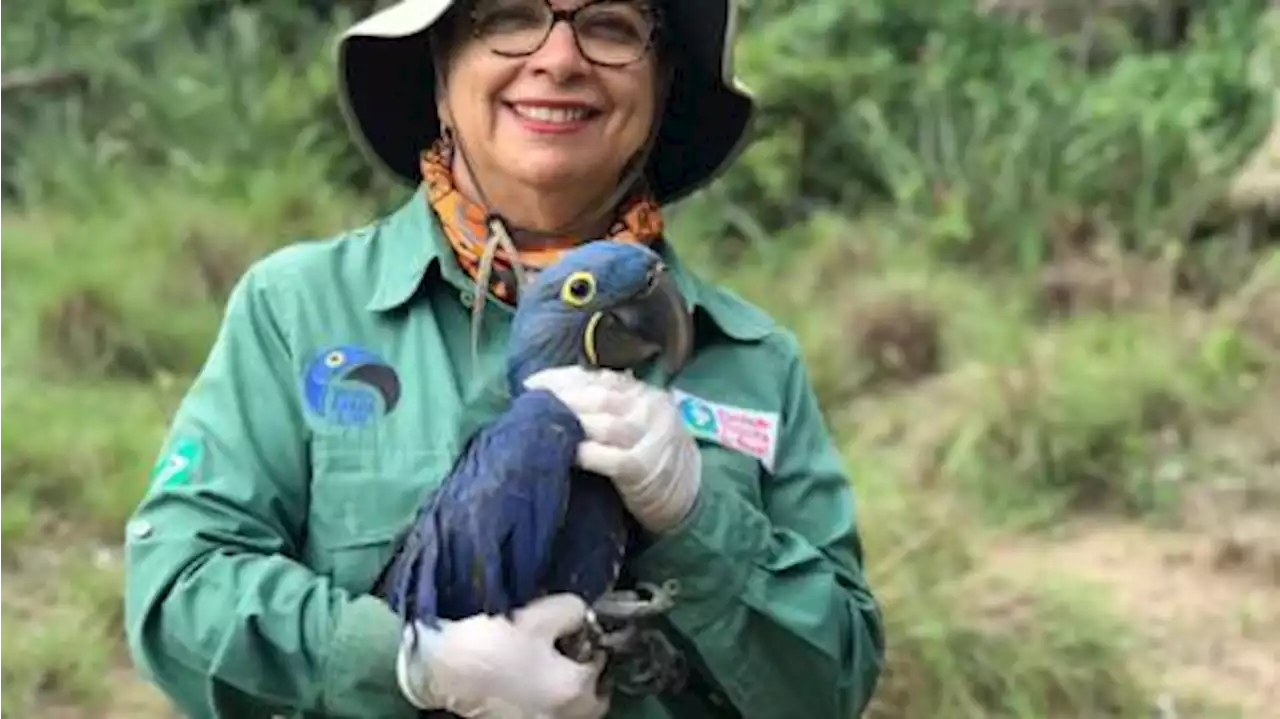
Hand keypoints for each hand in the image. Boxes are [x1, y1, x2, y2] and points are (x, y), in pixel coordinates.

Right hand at [396, 593, 609, 718]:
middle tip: (569, 648)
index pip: (602, 663)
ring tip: (543, 662)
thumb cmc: (491, 644)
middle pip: (590, 695)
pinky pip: (540, 712)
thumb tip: (581, 614)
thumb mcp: (538, 615)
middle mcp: (562, 717)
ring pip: (566, 708)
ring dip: (562, 687)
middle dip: (583, 672)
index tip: (581, 628)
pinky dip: (539, 697)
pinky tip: (523, 677)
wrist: (439, 670)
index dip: (593, 640)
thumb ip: (573, 611)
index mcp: (575, 690)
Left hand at [524, 366, 700, 533]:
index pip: (598, 378)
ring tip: (542, 428)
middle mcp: (650, 407)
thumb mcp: (634, 421)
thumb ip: (606, 406)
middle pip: (598, 397)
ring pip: (604, 423)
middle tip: (531, 406)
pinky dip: (588, 454)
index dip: (562, 378)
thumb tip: (556, 392)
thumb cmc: (650, 456)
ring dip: (571, 424)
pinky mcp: (646, 468)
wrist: (690, 492)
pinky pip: (613, 459)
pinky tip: (570, 454)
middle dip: (561, 399)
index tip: (532, 385)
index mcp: (642, 392)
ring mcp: (651, 437)